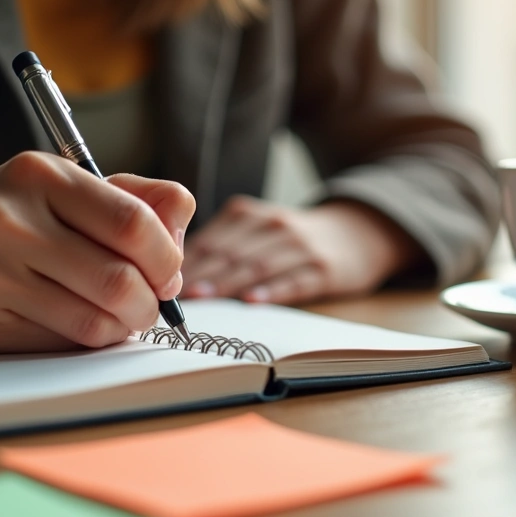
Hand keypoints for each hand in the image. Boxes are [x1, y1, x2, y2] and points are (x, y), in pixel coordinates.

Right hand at [0, 152, 194, 352]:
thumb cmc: (19, 216)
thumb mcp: (70, 186)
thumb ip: (137, 196)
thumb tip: (181, 222)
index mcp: (41, 177)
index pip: (133, 223)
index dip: (167, 257)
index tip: (169, 273)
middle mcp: (8, 222)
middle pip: (119, 281)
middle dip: (151, 303)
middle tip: (151, 304)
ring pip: (95, 322)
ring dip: (124, 326)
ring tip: (121, 315)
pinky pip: (62, 344)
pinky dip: (88, 339)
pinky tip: (81, 322)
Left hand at [181, 196, 420, 304]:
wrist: (359, 232)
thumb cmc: (295, 239)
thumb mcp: (258, 230)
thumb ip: (222, 247)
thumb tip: (172, 277)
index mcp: (249, 215)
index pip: (210, 239)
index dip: (183, 261)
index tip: (155, 280)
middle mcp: (273, 225)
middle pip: (228, 252)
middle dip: (198, 274)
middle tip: (166, 295)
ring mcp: (300, 246)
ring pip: (256, 265)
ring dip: (226, 283)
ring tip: (200, 299)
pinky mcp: (324, 268)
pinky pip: (294, 280)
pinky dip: (272, 290)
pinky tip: (252, 301)